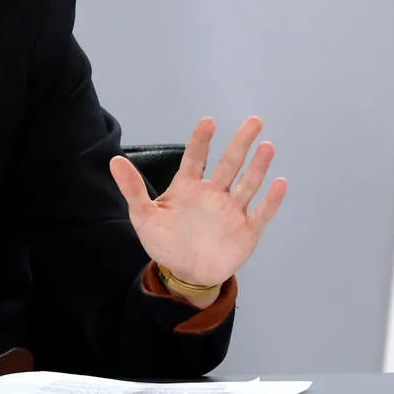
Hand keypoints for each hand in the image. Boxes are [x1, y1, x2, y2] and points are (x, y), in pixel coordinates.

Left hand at [109, 116, 287, 294]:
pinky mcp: (246, 230)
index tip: (209, 122)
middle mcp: (213, 193)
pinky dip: (271, 200)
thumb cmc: (164, 241)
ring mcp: (232, 210)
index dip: (202, 140)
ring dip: (258, 166)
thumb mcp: (143, 216)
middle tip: (253, 120)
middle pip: (229, 163)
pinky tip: (279, 183)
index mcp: (188, 187)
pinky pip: (261, 212)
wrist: (185, 273)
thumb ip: (132, 189)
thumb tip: (114, 160)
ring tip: (266, 146)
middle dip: (240, 143)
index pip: (196, 158)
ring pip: (247, 184)